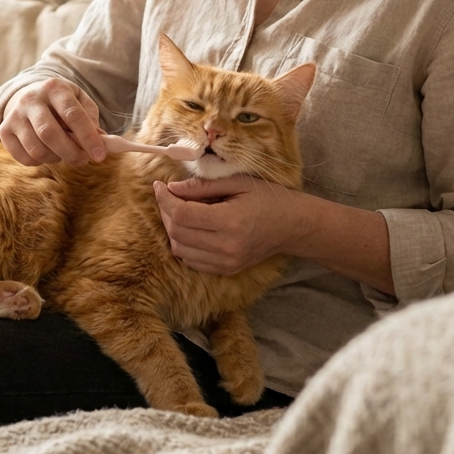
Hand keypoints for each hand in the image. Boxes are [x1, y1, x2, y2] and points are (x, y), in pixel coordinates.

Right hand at [0, 78, 105, 166]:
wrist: (30, 96)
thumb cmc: (62, 103)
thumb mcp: (80, 102)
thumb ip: (91, 120)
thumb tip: (101, 143)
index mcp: (54, 87)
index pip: (72, 114)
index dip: (88, 137)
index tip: (100, 156)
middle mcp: (30, 99)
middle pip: (50, 134)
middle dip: (71, 153)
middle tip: (83, 161)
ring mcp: (14, 115)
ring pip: (36, 149)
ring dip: (56, 158)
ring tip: (64, 153)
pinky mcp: (4, 131)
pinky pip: (24, 158)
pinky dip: (40, 162)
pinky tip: (47, 152)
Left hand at [153, 175, 303, 274]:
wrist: (293, 226)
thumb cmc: (268, 198)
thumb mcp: (238, 183)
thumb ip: (203, 186)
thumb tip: (171, 188)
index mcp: (230, 221)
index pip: (182, 215)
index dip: (165, 199)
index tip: (159, 185)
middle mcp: (226, 247)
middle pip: (177, 233)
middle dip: (166, 212)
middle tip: (168, 195)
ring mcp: (226, 262)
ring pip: (180, 249)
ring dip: (172, 229)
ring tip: (179, 211)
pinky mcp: (226, 270)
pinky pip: (191, 261)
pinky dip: (183, 244)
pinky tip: (190, 228)